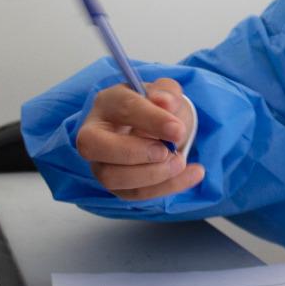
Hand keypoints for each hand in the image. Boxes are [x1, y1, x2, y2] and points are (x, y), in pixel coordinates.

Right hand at [75, 77, 203, 199]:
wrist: (160, 128)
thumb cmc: (157, 107)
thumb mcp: (166, 93)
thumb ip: (167, 92)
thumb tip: (165, 102)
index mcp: (108, 102)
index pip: (122, 108)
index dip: (150, 119)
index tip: (178, 130)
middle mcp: (94, 133)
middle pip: (92, 145)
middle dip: (132, 152)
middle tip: (166, 152)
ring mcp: (100, 162)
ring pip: (111, 176)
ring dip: (151, 174)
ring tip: (180, 162)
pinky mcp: (116, 185)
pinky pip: (135, 193)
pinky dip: (166, 187)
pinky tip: (192, 174)